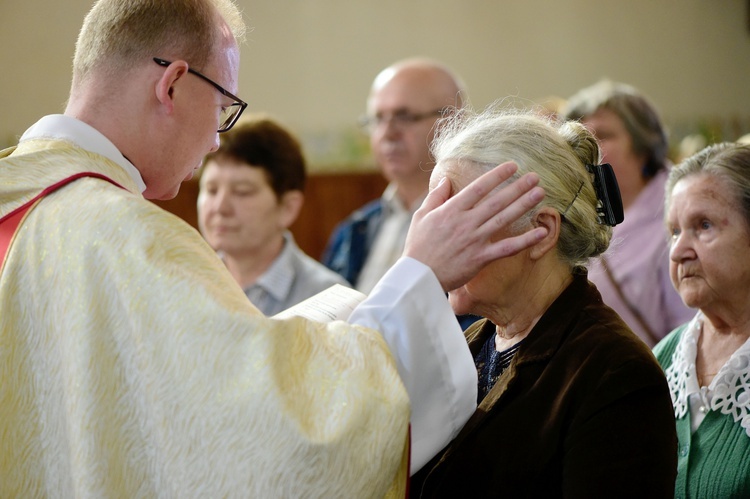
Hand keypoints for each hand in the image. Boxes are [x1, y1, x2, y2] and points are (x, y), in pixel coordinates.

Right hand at [403, 162, 545, 291]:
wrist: (418, 276)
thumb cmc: (417, 246)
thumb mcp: (420, 216)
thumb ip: (435, 196)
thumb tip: (445, 179)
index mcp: (451, 210)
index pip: (478, 188)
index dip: (497, 175)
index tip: (512, 166)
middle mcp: (466, 222)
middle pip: (496, 201)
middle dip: (517, 187)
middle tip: (535, 177)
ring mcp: (475, 240)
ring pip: (504, 219)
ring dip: (523, 205)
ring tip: (539, 193)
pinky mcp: (481, 258)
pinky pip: (507, 248)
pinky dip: (525, 241)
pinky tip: (541, 232)